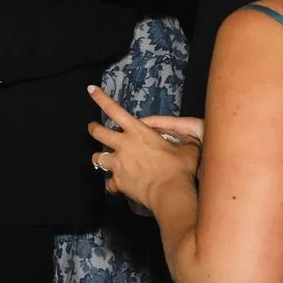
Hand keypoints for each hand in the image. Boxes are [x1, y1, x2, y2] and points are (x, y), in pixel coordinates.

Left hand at [86, 85, 203, 214]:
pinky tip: (118, 186)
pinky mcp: (118, 182)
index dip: (101, 98)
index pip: (115, 110)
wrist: (170, 192)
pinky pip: (109, 183)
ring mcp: (118, 164)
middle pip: (98, 133)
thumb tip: (192, 141)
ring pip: (97, 157)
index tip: (91, 90)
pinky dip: (113, 184)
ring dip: (100, 158)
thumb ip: (184, 142)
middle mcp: (123, 145)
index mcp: (138, 132)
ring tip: (105, 161)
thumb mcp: (187, 149)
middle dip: (94, 129)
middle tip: (94, 128)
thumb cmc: (179, 168)